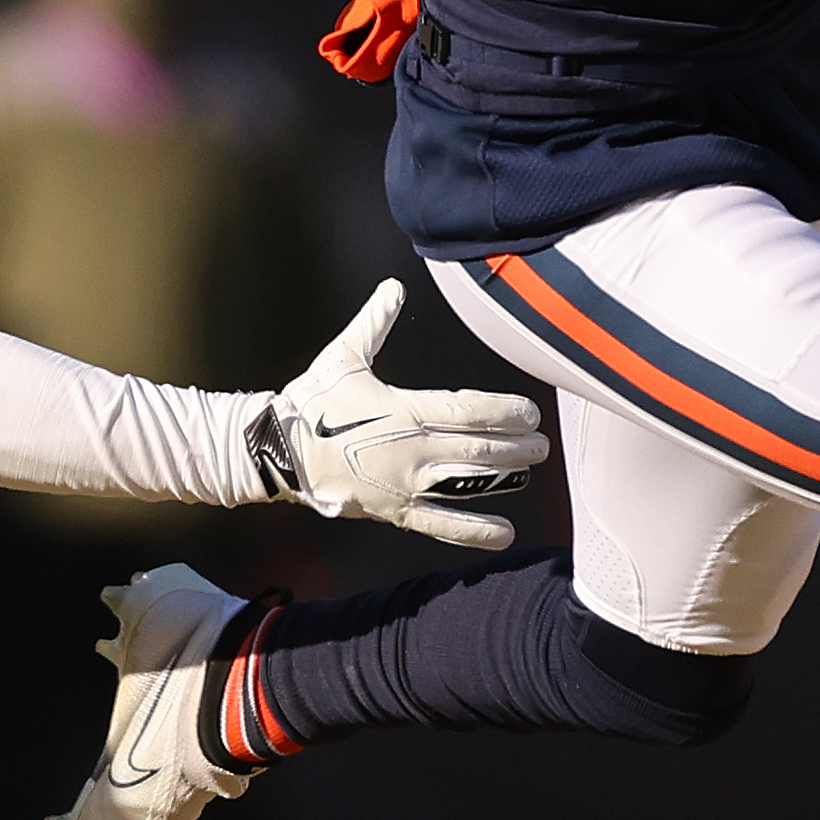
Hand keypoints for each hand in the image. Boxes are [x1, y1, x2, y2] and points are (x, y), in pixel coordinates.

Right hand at [249, 280, 547, 547]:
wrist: (278, 450)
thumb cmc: (312, 401)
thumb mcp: (343, 356)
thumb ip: (374, 322)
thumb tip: (394, 287)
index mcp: (405, 409)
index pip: (468, 409)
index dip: (504, 411)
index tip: (529, 412)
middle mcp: (412, 449)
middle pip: (478, 448)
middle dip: (515, 446)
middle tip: (542, 444)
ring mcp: (405, 483)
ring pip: (467, 483)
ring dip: (504, 479)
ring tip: (529, 473)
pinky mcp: (394, 510)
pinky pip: (440, 523)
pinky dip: (474, 530)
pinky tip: (503, 533)